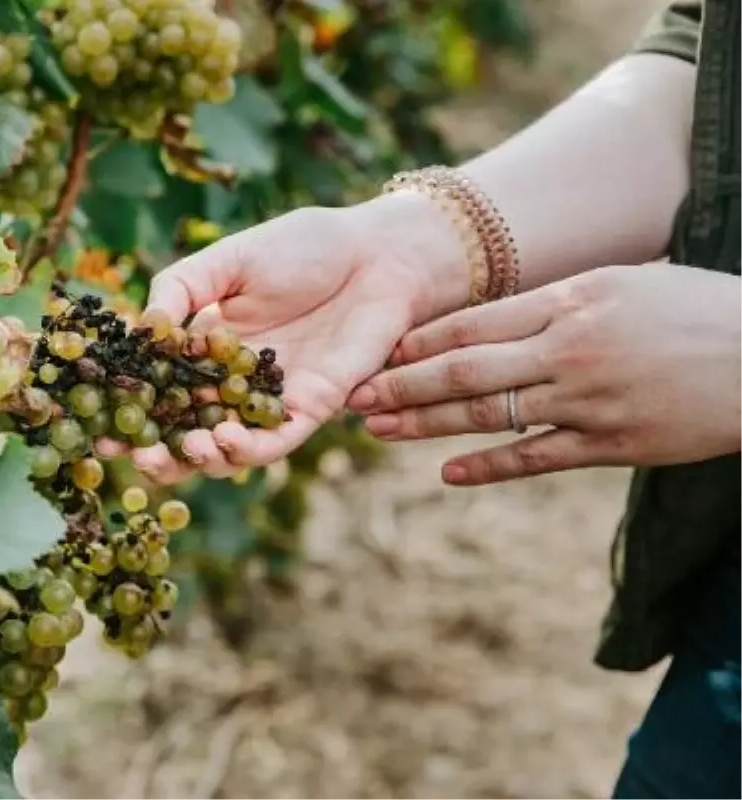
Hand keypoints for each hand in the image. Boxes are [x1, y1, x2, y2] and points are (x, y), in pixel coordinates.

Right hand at [98, 193, 471, 483]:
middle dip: (156, 453)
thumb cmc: (304, 248)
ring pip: (228, 450)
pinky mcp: (312, 407)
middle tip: (131, 458)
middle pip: (186, 432)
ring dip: (200, 460)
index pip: (159, 390)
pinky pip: (276, 441)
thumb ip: (180, 289)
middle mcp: (233, 384)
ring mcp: (271, 400)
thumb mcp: (226, 261)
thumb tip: (140, 331)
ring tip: (181, 450)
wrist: (378, 252)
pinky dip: (248, 451)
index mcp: (206, 348)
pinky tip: (224, 442)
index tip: (96, 428)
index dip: (126, 413)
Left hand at [347, 263, 741, 484]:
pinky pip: (537, 457)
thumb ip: (559, 301)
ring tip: (379, 431)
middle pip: (465, 370)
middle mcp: (571, 350)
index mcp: (572, 301)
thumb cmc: (699, 310)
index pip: (474, 323)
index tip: (375, 352)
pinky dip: (489, 465)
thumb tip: (497, 311)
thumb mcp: (626, 283)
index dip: (417, 342)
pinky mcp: (614, 444)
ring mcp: (590, 400)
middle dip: (401, 385)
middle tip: (351, 396)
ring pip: (490, 415)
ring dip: (426, 424)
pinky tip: (447, 471)